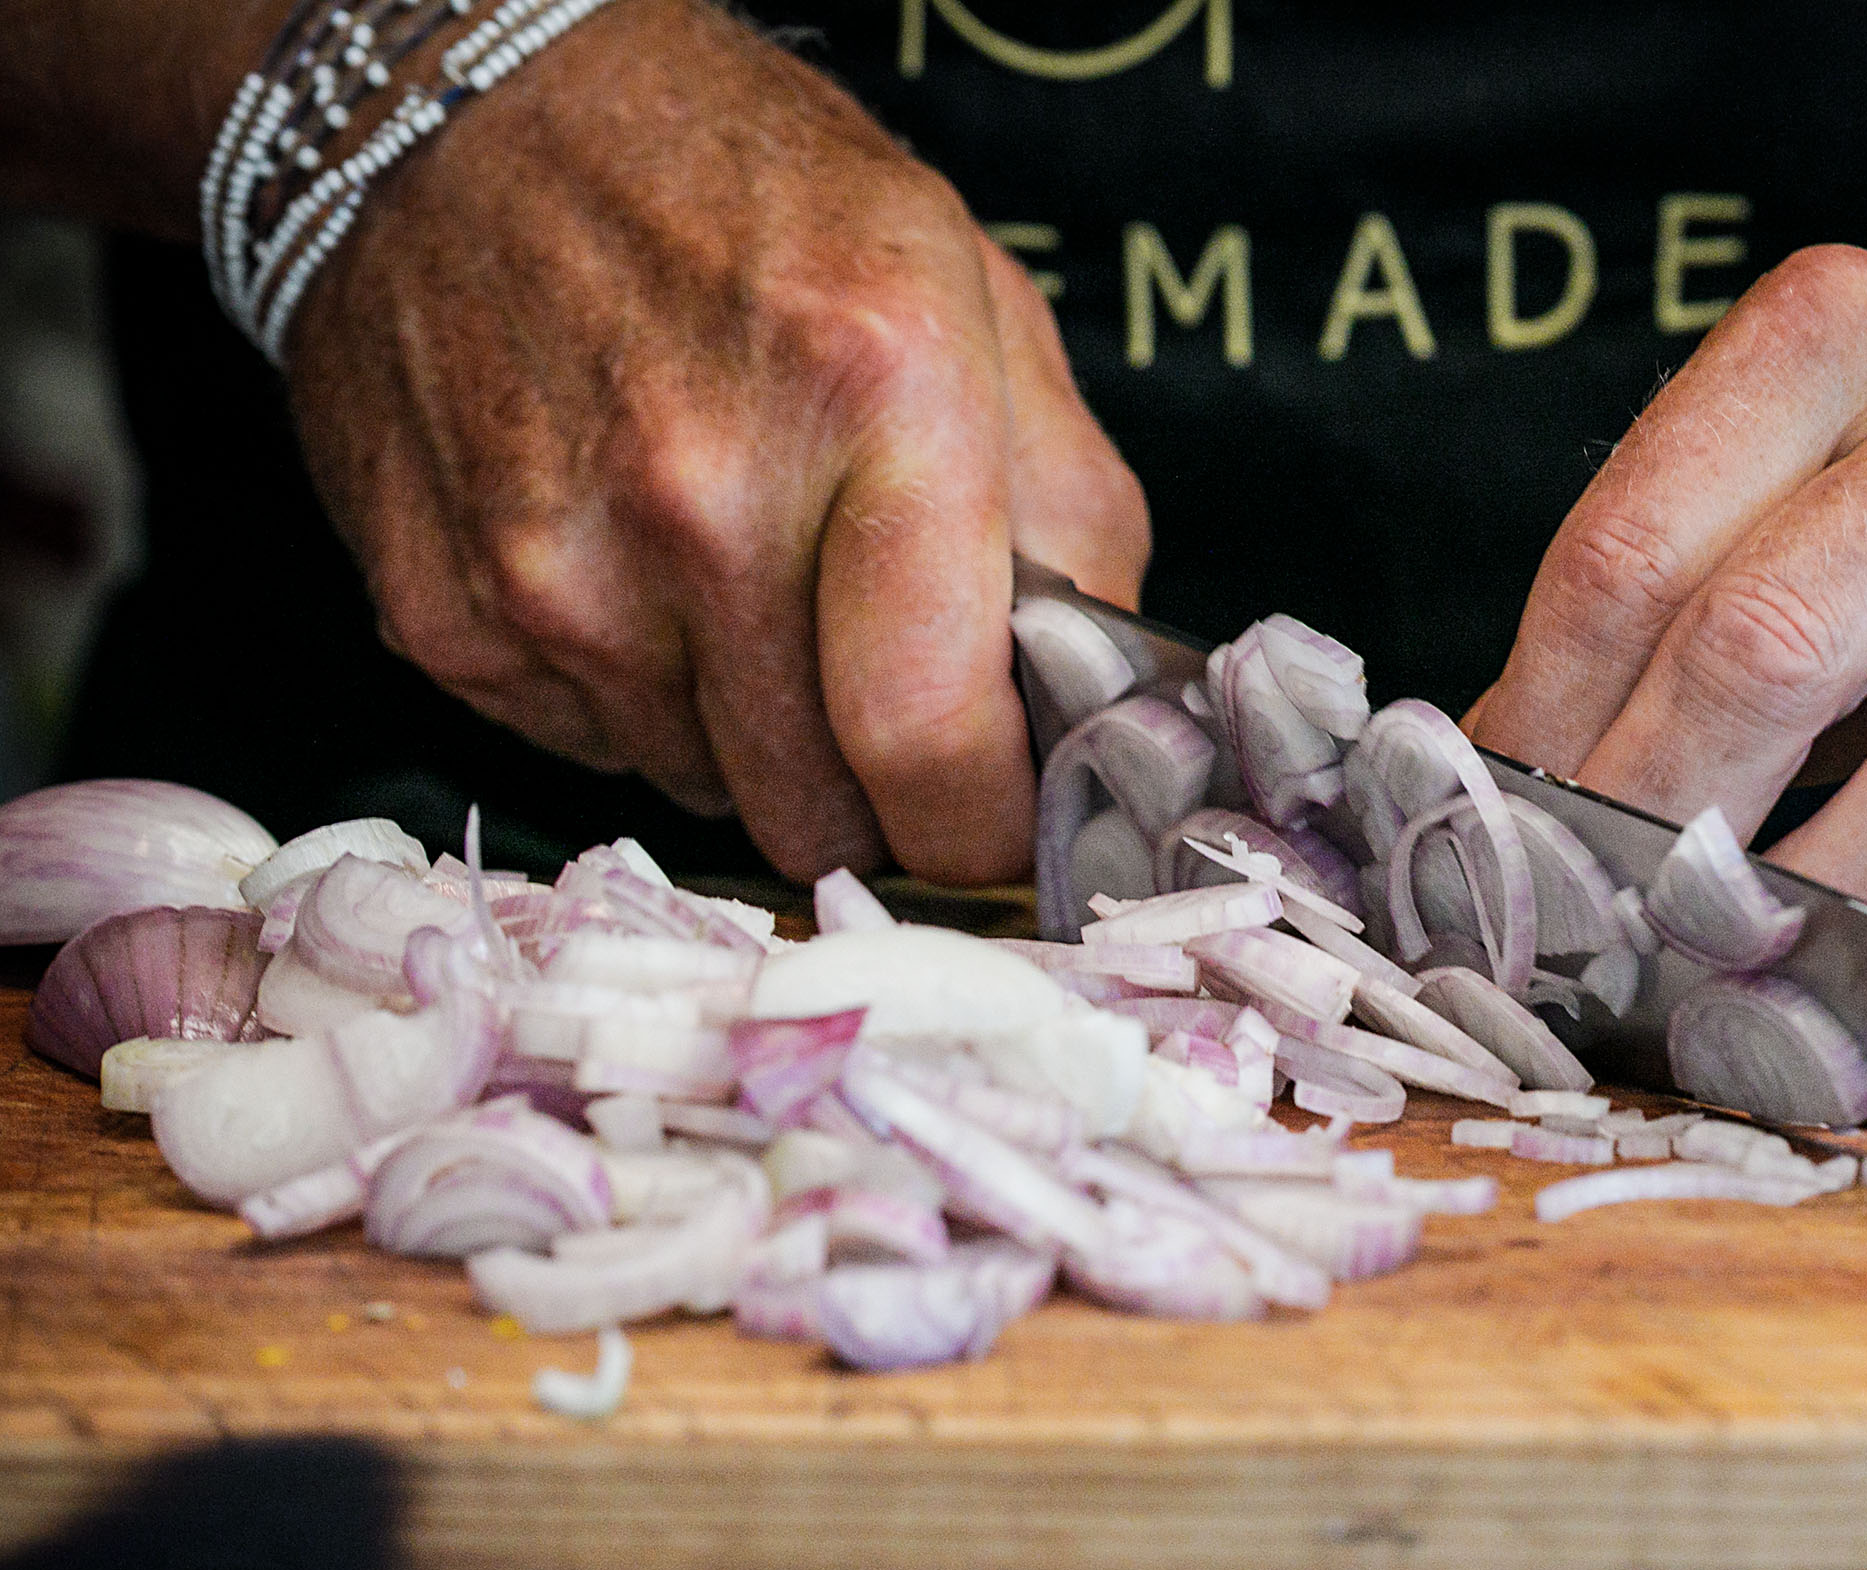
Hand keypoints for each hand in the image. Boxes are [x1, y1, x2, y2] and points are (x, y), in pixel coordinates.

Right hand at [283, 0, 1146, 882]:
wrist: (463, 112)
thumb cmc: (743, 200)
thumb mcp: (978, 301)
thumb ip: (1070, 522)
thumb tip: (1091, 713)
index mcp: (875, 394)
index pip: (935, 740)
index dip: (984, 829)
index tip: (999, 828)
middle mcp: (699, 496)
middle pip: (820, 809)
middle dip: (873, 787)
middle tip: (876, 693)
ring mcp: (554, 567)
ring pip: (707, 789)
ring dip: (747, 734)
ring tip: (740, 582)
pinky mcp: (444, 614)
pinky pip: (591, 746)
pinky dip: (634, 694)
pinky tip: (632, 569)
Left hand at [1465, 246, 1866, 931]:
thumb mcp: (1781, 469)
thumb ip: (1656, 598)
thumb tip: (1503, 790)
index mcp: (1838, 335)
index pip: (1631, 555)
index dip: (1540, 726)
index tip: (1488, 827)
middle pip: (1763, 655)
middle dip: (1644, 825)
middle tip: (1577, 920)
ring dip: (1792, 906)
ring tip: (1700, 955)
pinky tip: (1838, 938)